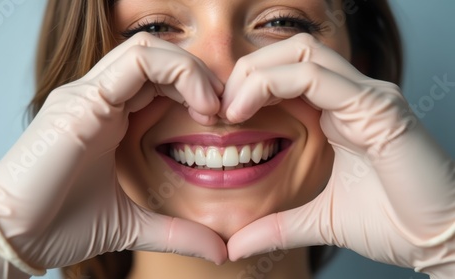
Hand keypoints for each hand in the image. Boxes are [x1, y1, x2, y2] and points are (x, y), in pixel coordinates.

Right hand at [0, 32, 226, 274]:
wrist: (14, 236)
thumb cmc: (61, 225)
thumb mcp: (132, 224)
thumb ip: (176, 231)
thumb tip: (220, 250)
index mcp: (109, 116)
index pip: (159, 80)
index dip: (196, 91)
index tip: (222, 121)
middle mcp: (99, 97)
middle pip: (158, 57)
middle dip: (200, 76)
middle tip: (226, 110)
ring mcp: (89, 93)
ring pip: (149, 50)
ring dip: (191, 71)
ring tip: (214, 109)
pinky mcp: (83, 99)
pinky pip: (137, 62)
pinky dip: (177, 74)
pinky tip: (200, 109)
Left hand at [224, 33, 454, 277]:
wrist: (442, 241)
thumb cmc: (392, 224)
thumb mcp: (320, 220)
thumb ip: (277, 226)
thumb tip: (236, 245)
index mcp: (341, 112)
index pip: (288, 72)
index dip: (248, 85)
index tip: (218, 116)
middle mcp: (354, 95)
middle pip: (290, 51)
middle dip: (247, 71)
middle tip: (218, 107)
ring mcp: (369, 96)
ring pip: (302, 53)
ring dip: (256, 74)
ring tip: (229, 110)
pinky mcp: (379, 108)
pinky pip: (319, 77)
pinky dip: (276, 84)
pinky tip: (247, 112)